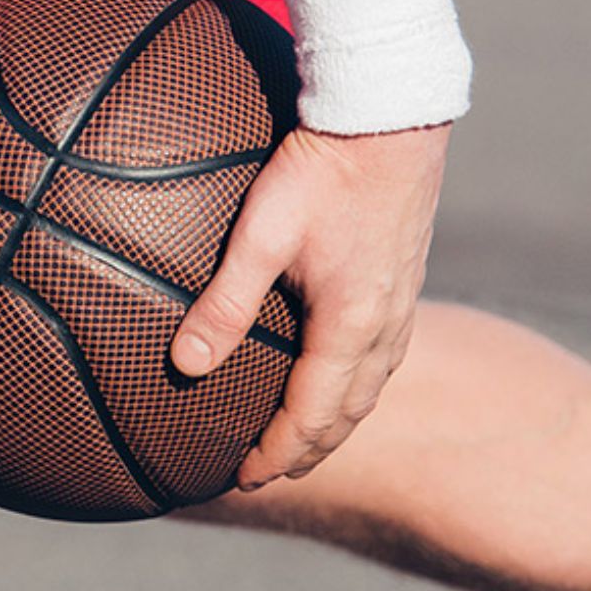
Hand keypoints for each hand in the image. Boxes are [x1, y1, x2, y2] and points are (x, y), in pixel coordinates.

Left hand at [169, 123, 449, 485]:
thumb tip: (183, 366)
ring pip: (371, 387)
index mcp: (351, 326)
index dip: (277, 453)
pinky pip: (386, 356)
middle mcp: (385, 325)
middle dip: (308, 450)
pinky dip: (359, 386)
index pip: (312, 416)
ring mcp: (403, 302)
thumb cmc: (320, 169)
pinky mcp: (406, 278)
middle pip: (347, 413)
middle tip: (268, 474)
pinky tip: (341, 377)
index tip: (243, 477)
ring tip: (302, 441)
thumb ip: (223, 305)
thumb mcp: (259, 236)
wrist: (389, 113)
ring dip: (336, 423)